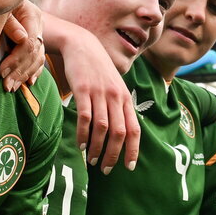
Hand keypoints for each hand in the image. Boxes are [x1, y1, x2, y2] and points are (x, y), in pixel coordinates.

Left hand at [0, 0, 44, 90]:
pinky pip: (39, 58)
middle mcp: (38, 24)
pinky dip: (34, 71)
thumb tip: (21, 39)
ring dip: (25, 74)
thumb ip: (10, 23)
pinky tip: (28, 82)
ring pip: (38, 57)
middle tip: (7, 86)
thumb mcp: (1, 10)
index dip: (16, 59)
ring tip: (12, 87)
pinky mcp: (36, 39)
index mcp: (32, 15)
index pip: (29, 43)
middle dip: (20, 71)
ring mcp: (39, 32)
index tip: (1, 72)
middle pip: (34, 53)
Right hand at [44, 18, 140, 171]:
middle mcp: (116, 97)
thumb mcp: (114, 86)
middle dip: (114, 155)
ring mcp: (100, 93)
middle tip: (106, 169)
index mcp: (126, 98)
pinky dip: (83, 134)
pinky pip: (85, 117)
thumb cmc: (98, 70)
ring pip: (103, 128)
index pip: (134, 129)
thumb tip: (120, 132)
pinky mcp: (83, 90)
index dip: (133, 150)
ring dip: (98, 148)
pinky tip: (81, 145)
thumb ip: (119, 106)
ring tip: (92, 160)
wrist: (82, 45)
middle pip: (119, 133)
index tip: (129, 167)